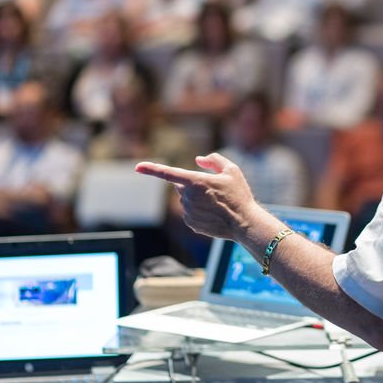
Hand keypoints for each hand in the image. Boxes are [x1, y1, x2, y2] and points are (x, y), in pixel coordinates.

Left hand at [135, 153, 258, 239]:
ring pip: (186, 200)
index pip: (168, 173)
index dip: (151, 169)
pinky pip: (190, 212)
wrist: (244, 223)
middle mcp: (188, 197)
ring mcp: (188, 212)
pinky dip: (199, 211)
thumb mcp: (232, 170)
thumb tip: (198, 159)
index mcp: (195, 181)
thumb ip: (214, 160)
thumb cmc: (239, 195)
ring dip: (197, 198)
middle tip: (213, 189)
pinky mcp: (191, 223)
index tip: (137, 167)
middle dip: (192, 184)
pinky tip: (214, 213)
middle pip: (182, 186)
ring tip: (217, 203)